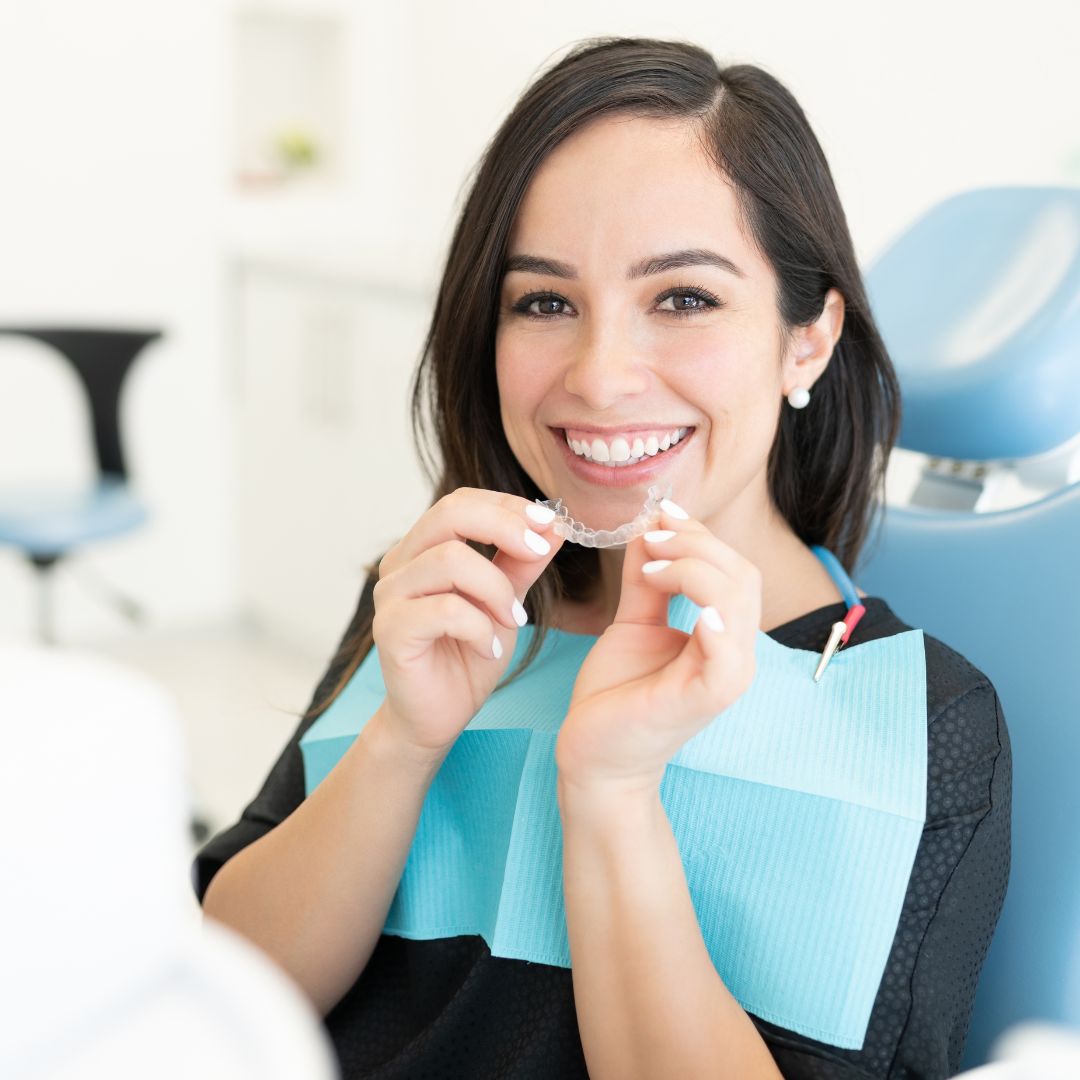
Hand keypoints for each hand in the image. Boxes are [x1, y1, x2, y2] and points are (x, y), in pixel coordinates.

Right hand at [372, 488, 564, 756]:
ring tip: (514, 621)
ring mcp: (390, 595)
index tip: (550, 523)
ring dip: (496, 589)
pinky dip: (480, 628)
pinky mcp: (390, 630)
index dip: (506, 506)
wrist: (438, 716)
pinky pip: (445, 610)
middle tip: (539, 551)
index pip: (461, 502)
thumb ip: (522, 564)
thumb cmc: (467, 655)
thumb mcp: (505, 603)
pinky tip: (491, 649)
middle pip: (449, 514)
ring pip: (450, 560)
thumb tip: (555, 525)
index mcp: (423, 548)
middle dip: (504, 527)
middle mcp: (400, 563)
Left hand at [555, 502, 761, 790]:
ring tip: (652, 567)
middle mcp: (735, 653)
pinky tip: (692, 608)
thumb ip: (648, 580)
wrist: (594, 754)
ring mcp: (726, 677)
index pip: (733, 568)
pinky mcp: (706, 699)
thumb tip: (651, 528)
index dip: (700, 534)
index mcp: (724, 634)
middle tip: (650, 538)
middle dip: (696, 544)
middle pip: (741, 575)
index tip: (659, 515)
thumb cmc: (616, 693)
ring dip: (694, 569)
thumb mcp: (633, 622)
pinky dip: (716, 624)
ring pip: (737, 601)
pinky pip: (727, 657)